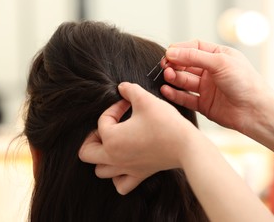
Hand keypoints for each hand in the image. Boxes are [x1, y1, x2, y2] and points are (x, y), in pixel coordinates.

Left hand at [79, 82, 197, 194]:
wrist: (187, 146)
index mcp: (112, 139)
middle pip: (86, 153)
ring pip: (100, 171)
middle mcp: (114, 157)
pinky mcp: (139, 175)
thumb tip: (121, 87)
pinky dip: (117, 177)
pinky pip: (120, 185)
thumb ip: (130, 90)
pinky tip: (125, 163)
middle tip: (108, 127)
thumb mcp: (145, 99)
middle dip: (92, 137)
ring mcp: (126, 169)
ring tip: (113, 144)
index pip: (102, 121)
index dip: (114, 108)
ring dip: (102, 157)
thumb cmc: (166, 123)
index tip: (127, 103)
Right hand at [161, 40, 273, 132]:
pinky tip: (166, 90)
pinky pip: (185, 98)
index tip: (168, 54)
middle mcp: (212, 71)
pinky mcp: (204, 104)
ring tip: (167, 77)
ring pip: (184, 81)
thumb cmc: (245, 83)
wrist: (256, 111)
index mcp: (219, 56)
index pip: (194, 48)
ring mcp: (207, 88)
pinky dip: (175, 94)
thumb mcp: (219, 62)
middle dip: (175, 64)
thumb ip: (194, 57)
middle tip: (165, 67)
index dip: (180, 50)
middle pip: (186, 64)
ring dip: (174, 78)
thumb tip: (171, 52)